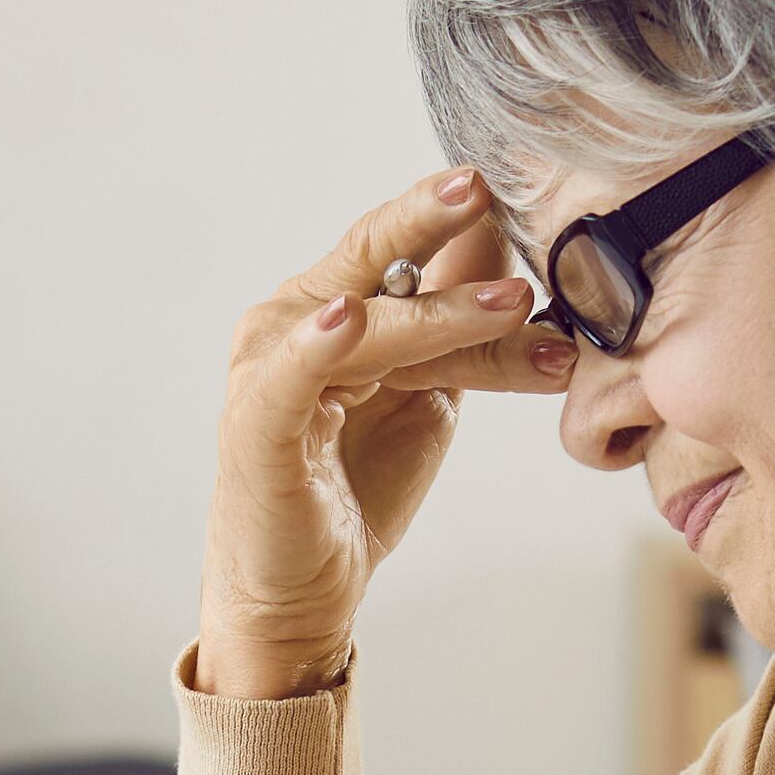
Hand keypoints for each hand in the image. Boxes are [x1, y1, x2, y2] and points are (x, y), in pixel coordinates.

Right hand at [195, 170, 572, 700]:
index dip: (457, 217)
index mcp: (334, 305)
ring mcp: (270, 368)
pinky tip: (347, 320)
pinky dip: (317, 347)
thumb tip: (508, 249)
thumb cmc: (356, 486)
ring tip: (511, 303)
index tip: (519, 184)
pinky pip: (290, 377)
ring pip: (364, 323)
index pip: (403, 246)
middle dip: (431, 219)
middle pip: (372, 256)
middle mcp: (294, 321)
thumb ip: (459, 328)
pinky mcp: (255, 424)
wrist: (302, 590)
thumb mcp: (428, 392)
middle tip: (489, 189)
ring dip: (439, 314)